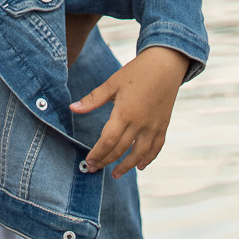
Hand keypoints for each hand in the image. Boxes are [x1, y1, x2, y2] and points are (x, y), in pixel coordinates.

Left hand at [69, 46, 190, 178]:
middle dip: (106, 161)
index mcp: (124, 113)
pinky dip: (148, 159)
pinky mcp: (163, 125)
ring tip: (115, 174)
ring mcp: (153, 126)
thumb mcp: (112, 83)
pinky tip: (140, 166)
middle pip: (121, 150)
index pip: (107, 141)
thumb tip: (72, 108)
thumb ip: (93, 99)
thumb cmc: (137, 71)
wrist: (166, 64)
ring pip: (139, 154)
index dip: (97, 154)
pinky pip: (156, 148)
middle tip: (95, 169)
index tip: (88, 161)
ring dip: (126, 167)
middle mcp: (140, 123)